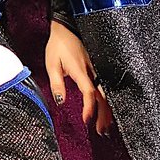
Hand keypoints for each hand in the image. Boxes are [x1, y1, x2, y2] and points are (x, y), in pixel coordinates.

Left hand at [45, 21, 112, 135]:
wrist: (67, 27)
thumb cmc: (58, 45)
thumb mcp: (52, 64)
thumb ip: (57, 83)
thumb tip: (60, 101)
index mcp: (81, 71)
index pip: (89, 92)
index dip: (90, 108)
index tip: (86, 122)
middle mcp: (92, 71)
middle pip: (102, 96)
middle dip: (103, 115)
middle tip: (101, 132)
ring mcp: (97, 70)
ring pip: (106, 93)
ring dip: (107, 110)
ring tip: (106, 126)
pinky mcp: (98, 69)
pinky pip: (105, 87)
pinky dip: (107, 101)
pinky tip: (107, 110)